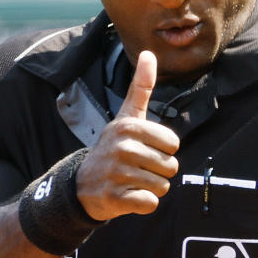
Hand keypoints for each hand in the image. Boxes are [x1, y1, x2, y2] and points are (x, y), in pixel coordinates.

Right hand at [76, 50, 179, 220]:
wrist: (83, 184)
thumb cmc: (114, 147)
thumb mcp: (126, 117)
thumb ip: (141, 88)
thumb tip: (149, 53)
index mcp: (129, 126)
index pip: (173, 144)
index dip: (164, 150)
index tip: (144, 149)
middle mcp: (122, 147)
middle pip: (170, 166)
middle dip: (159, 171)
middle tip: (137, 168)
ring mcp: (116, 173)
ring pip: (162, 186)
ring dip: (151, 188)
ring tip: (132, 181)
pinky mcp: (114, 197)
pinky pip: (150, 203)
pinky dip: (144, 204)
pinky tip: (128, 195)